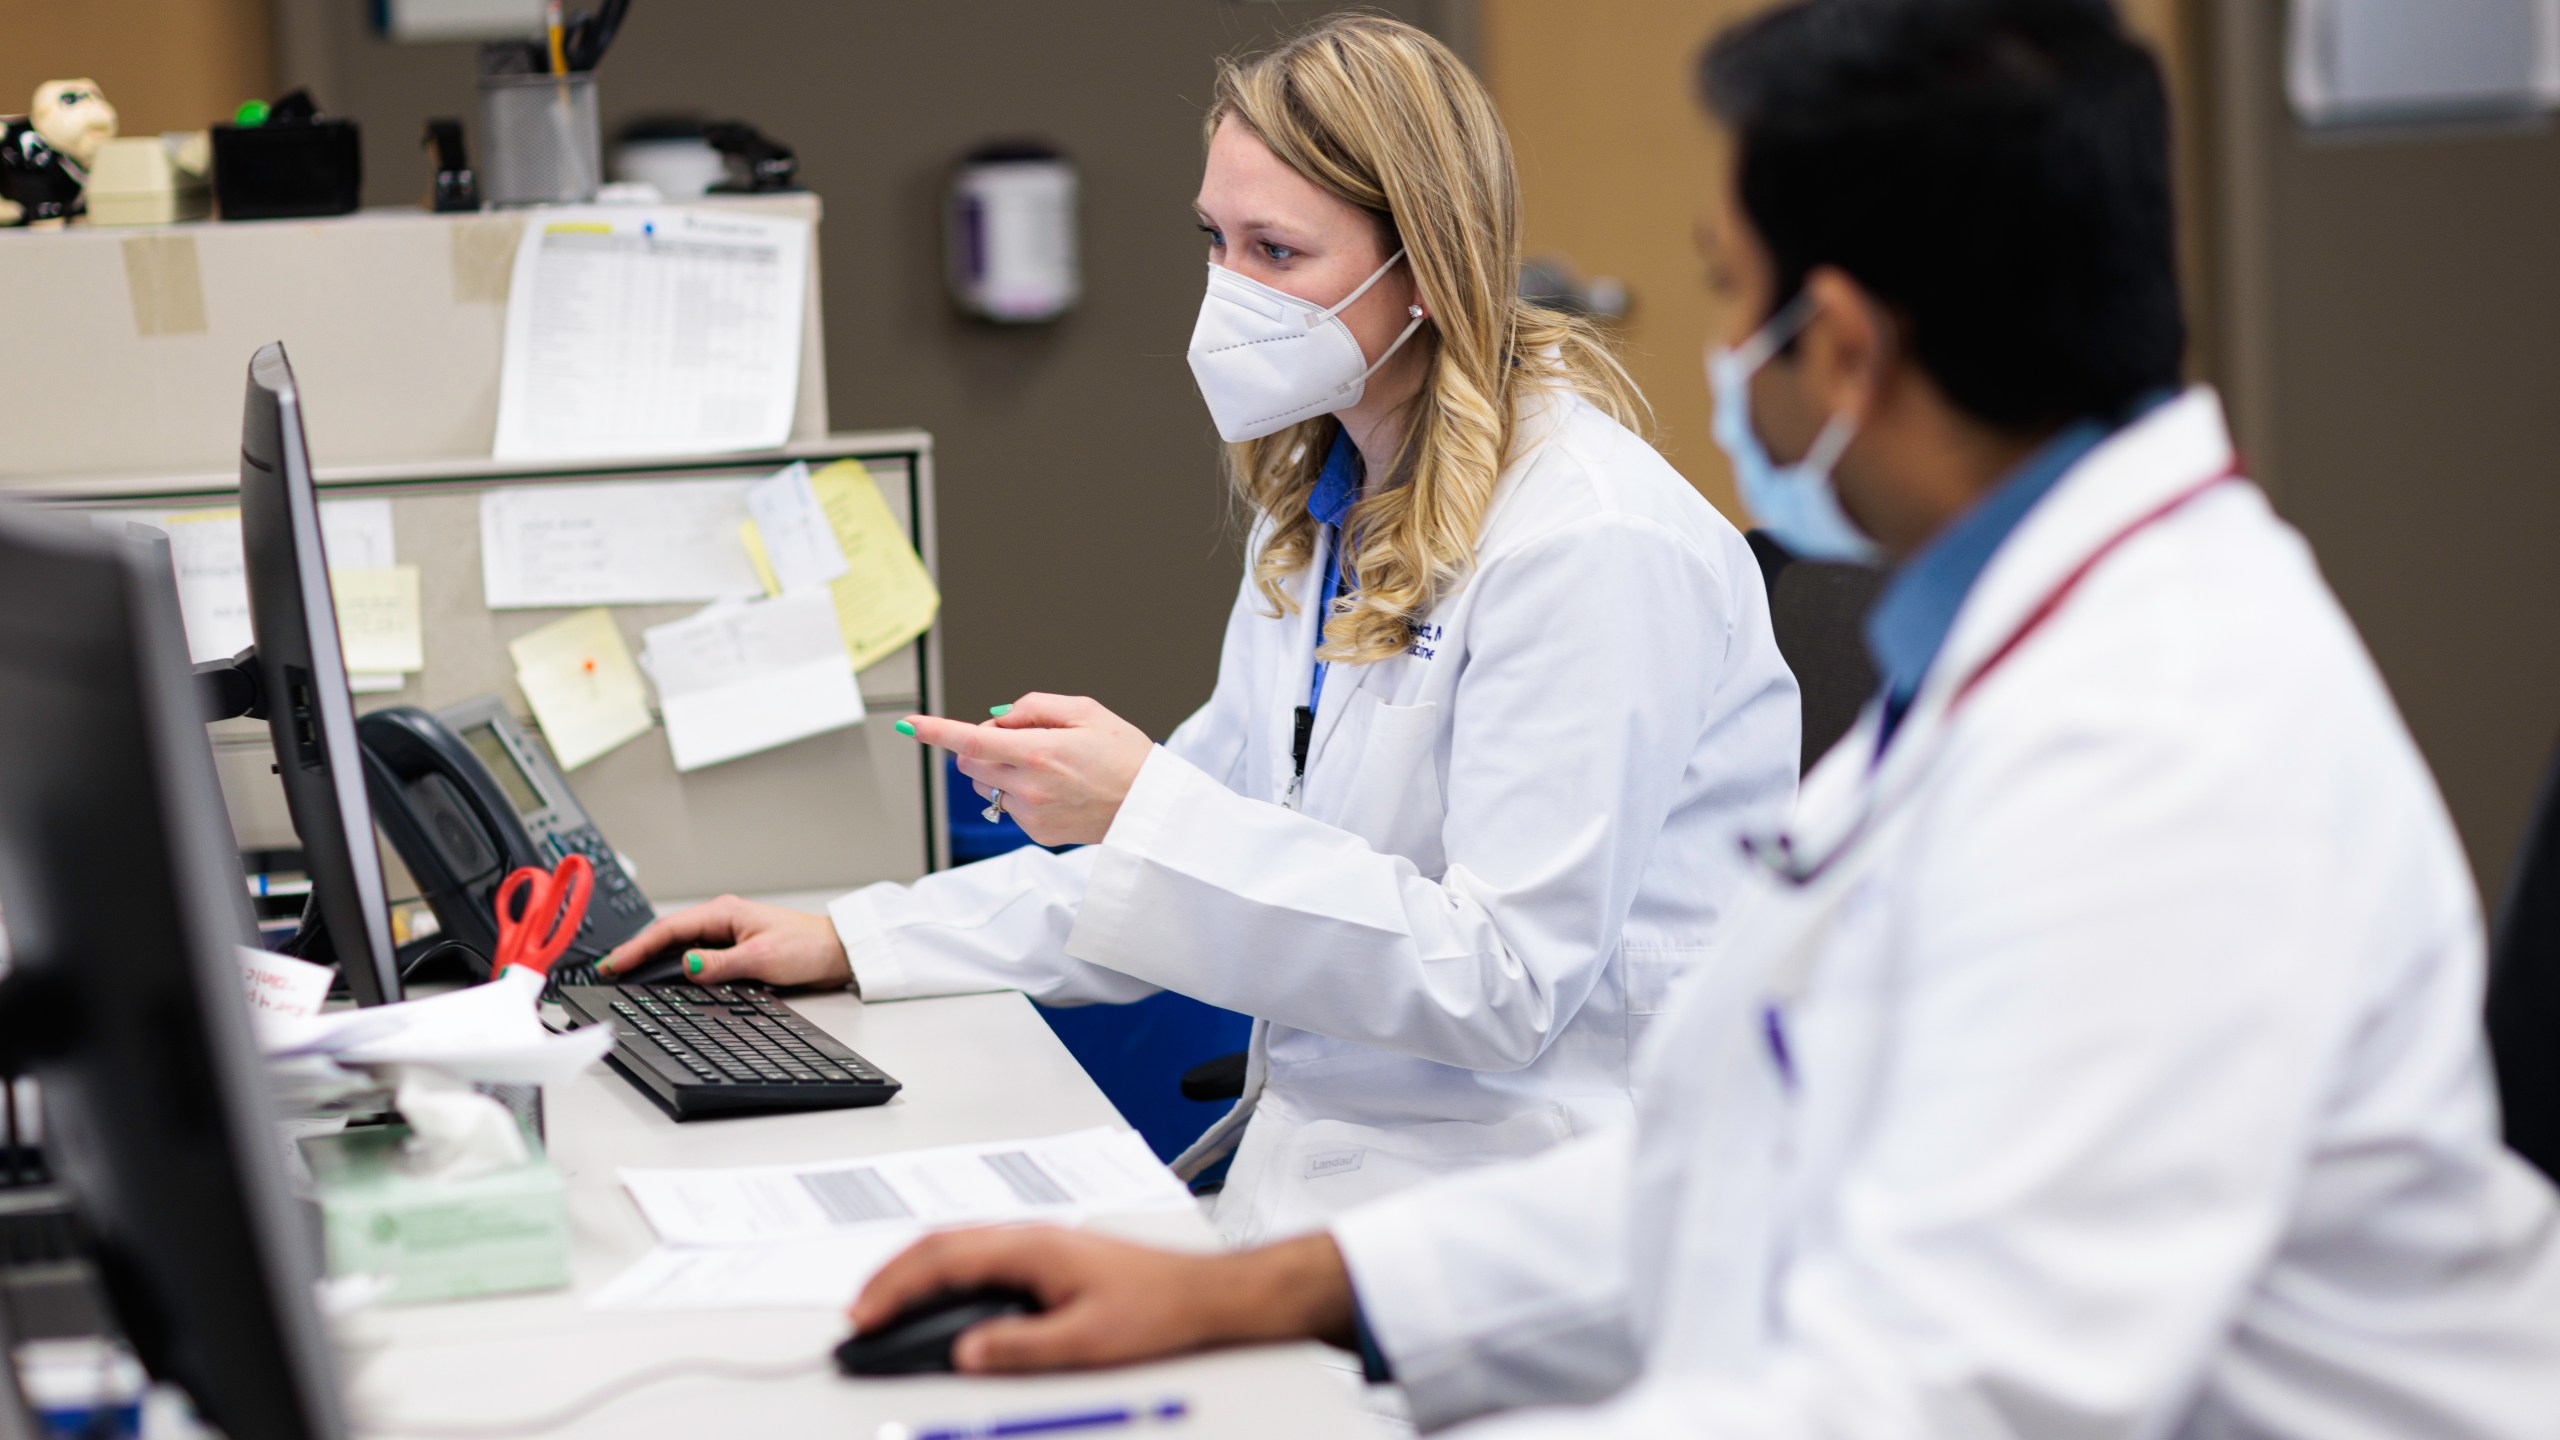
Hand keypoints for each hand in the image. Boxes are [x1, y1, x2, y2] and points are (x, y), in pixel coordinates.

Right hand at [592, 895, 849, 988]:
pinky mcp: (734, 947)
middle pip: (668, 935)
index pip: (668, 929)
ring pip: (680, 944)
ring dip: (654, 957)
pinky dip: (675, 964)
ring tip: (626, 973)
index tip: (613, 964)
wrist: (836, 951)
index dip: (637, 948)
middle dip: (637, 951)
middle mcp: (722, 919)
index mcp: (723, 912)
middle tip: (608, 970)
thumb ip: (721, 963)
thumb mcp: (761, 958)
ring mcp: (727, 932)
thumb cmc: (807, 947)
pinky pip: (696, 954)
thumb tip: (687, 966)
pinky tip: (664, 976)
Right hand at [849, 1227, 1357, 1373]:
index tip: (863, 1317)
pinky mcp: (1045, 1256)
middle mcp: (1029, 1236)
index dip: (895, 1287)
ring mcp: (1036, 1243)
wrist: (1203, 1293)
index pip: (943, 1259)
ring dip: (913, 1273)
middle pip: (939, 1245)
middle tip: (857, 1315)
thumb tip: (966, 1352)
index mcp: (1032, 1247)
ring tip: (883, 1308)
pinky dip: (941, 1274)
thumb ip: (1021, 1347)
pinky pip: (976, 1256)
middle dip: (890, 1278)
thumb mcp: (1086, 1340)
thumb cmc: (1155, 1308)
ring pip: (955, 1247)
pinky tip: (936, 1300)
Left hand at [898, 694, 1154, 847]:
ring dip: (999, 770)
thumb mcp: (1087, 711)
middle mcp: (1030, 786)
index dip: (936, 731)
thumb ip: (1034, 706)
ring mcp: (1030, 814)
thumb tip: (995, 719)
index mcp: (1040, 752)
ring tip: (1046, 768)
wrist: (1150, 809)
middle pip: (971, 761)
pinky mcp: (1035, 832)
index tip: (910, 725)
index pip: (972, 740)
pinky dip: (1019, 793)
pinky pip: (1007, 806)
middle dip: (982, 745)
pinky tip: (1055, 790)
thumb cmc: (1125, 755)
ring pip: (985, 785)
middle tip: (1024, 739)